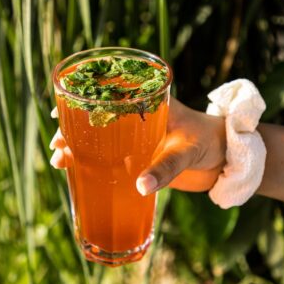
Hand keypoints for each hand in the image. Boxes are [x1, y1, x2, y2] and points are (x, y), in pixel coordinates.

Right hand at [50, 97, 226, 194]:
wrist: (227, 158)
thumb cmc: (210, 142)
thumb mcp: (188, 150)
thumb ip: (167, 167)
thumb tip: (140, 187)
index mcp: (147, 103)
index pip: (106, 96)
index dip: (79, 102)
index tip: (60, 114)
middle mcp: (136, 119)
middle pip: (95, 120)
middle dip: (72, 131)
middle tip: (57, 146)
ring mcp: (136, 140)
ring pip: (99, 140)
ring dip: (78, 149)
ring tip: (60, 162)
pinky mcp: (140, 159)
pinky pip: (111, 160)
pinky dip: (94, 166)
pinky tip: (78, 174)